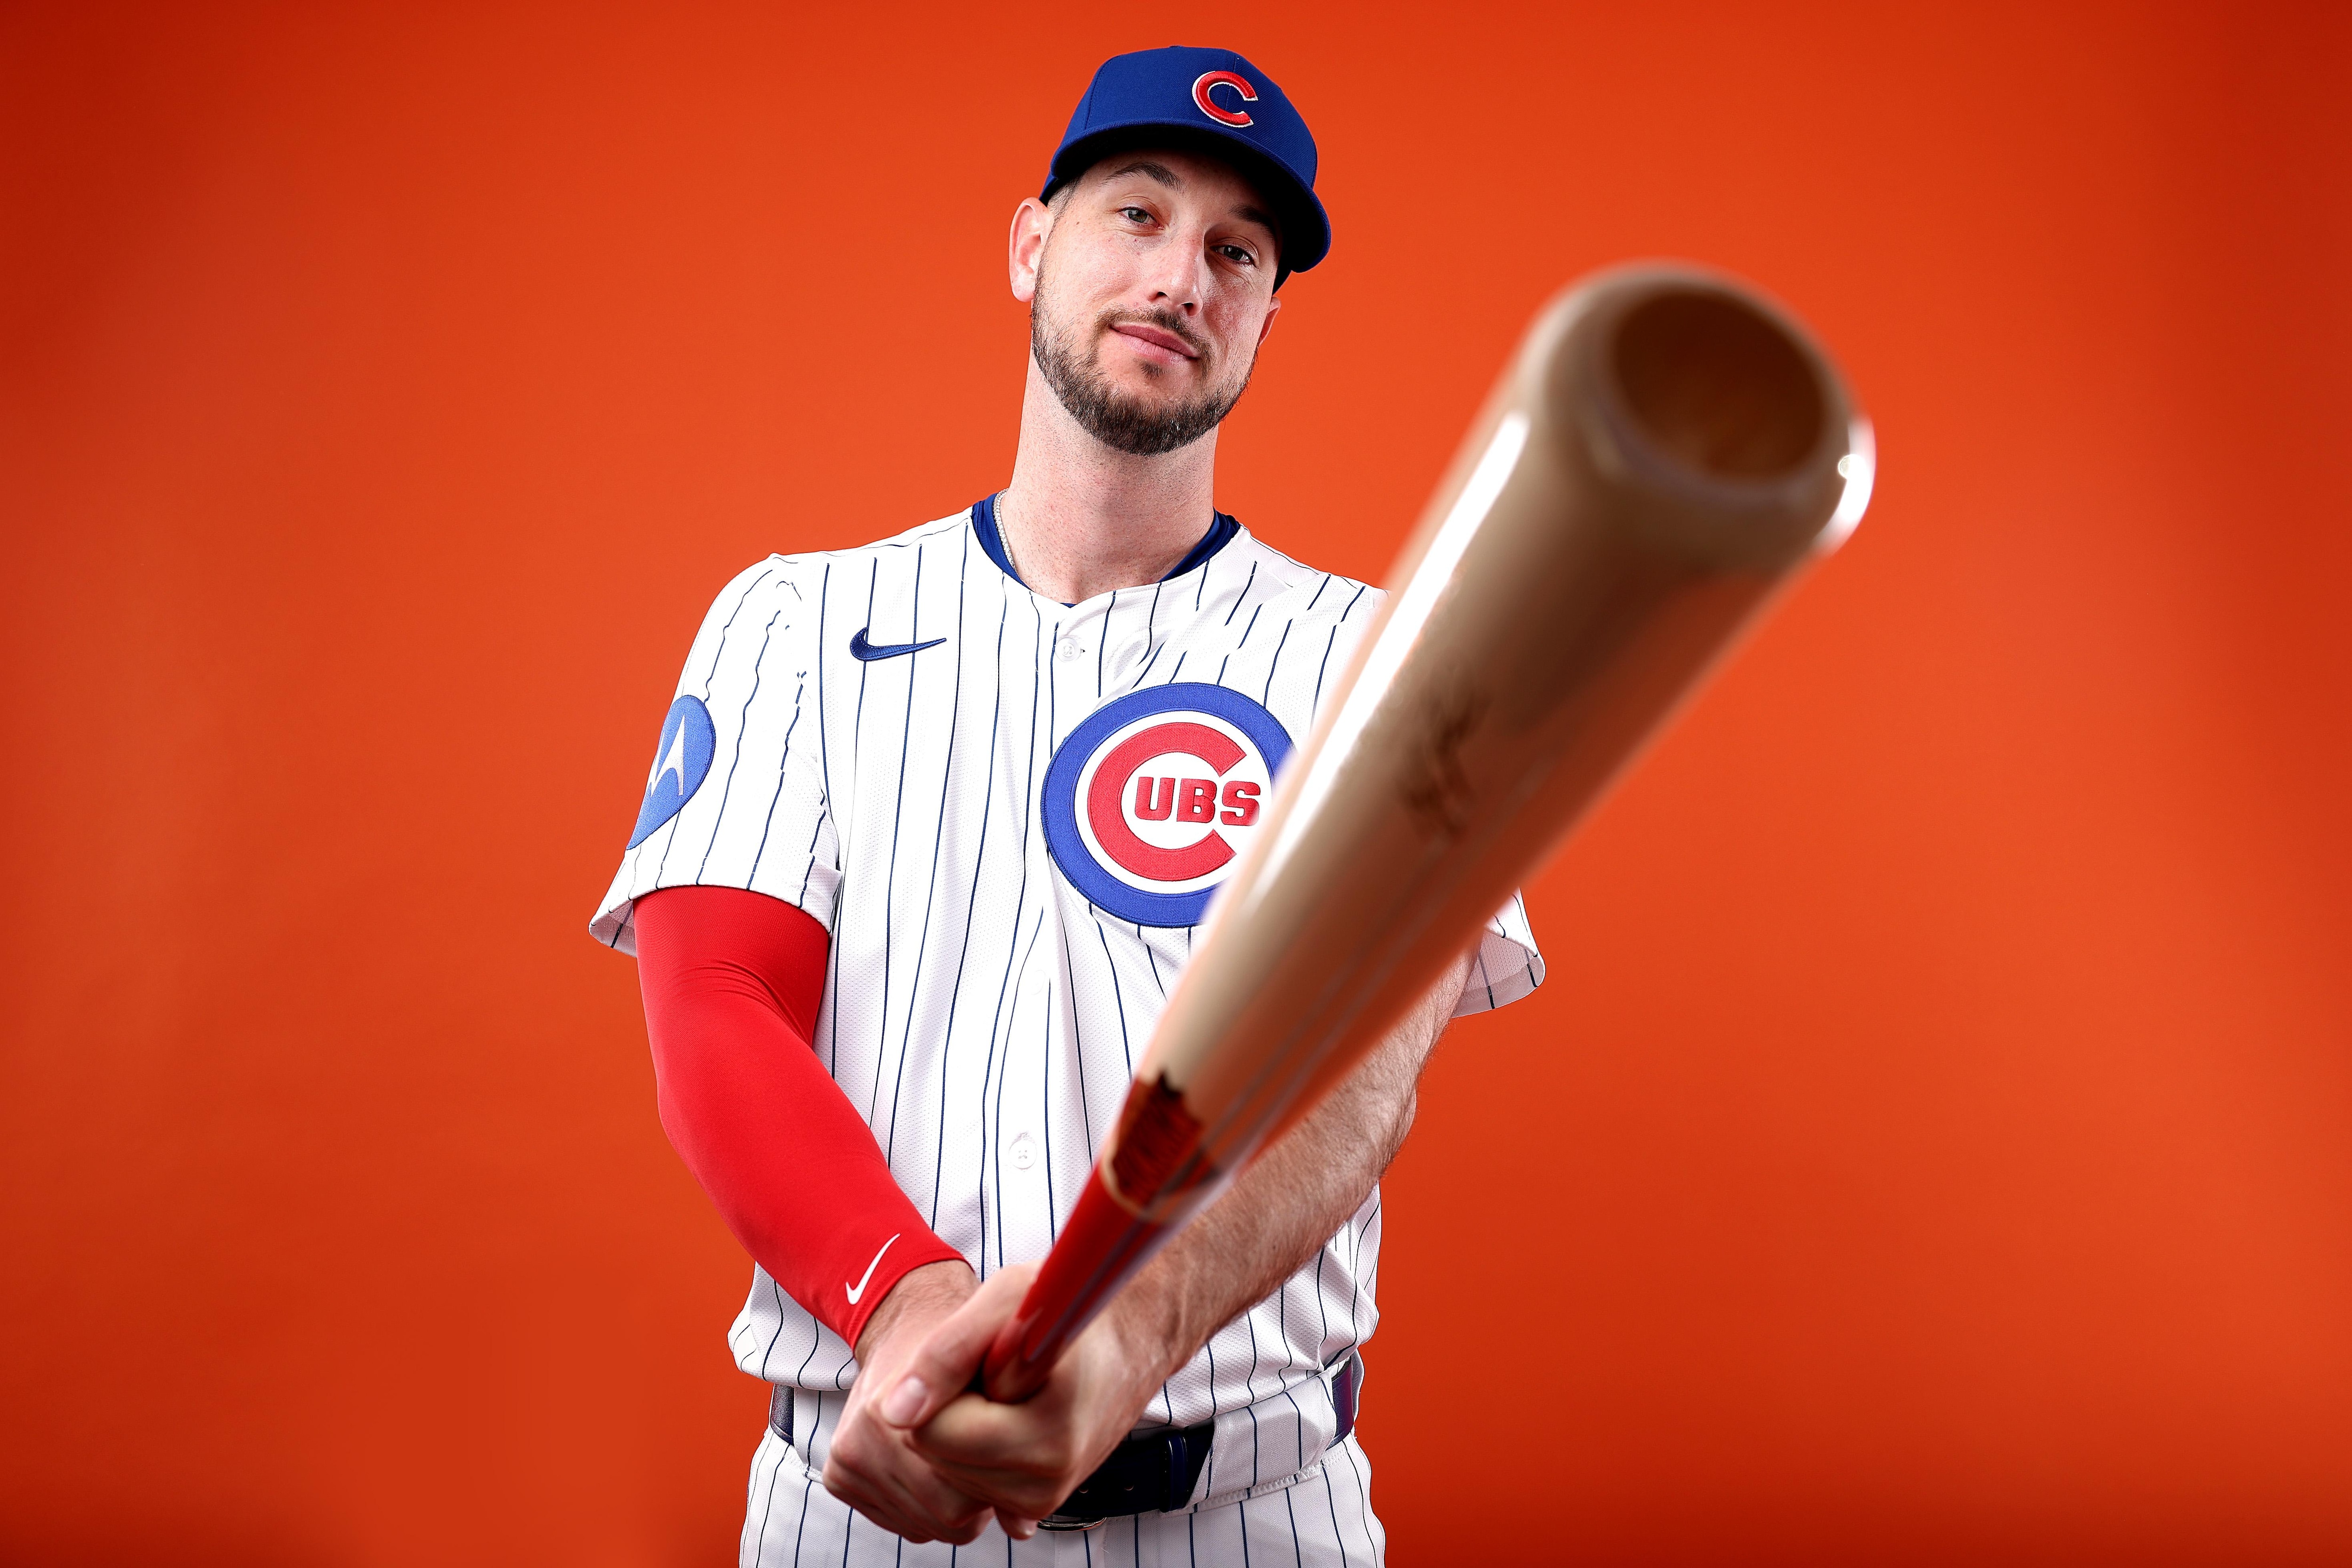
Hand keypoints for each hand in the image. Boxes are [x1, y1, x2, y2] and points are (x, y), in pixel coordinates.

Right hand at [820, 1260, 996, 1543]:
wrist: (909, 1323)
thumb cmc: (962, 1349)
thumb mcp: (994, 1379)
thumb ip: (1007, 1442)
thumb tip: (1021, 1528)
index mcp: (891, 1417)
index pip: (960, 1501)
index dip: (991, 1481)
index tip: (1000, 1450)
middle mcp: (860, 1441)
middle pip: (943, 1517)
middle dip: (973, 1495)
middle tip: (986, 1456)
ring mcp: (847, 1460)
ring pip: (922, 1525)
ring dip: (948, 1502)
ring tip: (960, 1457)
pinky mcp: (838, 1474)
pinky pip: (898, 1519)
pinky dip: (920, 1503)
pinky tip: (929, 1465)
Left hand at [877, 1263, 1171, 1537]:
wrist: (1125, 1340)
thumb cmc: (1067, 1306)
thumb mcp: (1007, 1298)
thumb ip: (947, 1351)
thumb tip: (892, 1412)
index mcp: (1046, 1436)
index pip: (931, 1431)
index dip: (941, 1385)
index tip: (980, 1356)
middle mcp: (1045, 1483)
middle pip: (934, 1455)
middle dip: (951, 1407)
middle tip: (998, 1370)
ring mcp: (1039, 1501)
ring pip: (944, 1472)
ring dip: (961, 1427)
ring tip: (1008, 1390)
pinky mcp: (1032, 1507)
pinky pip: (964, 1483)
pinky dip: (972, 1450)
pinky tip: (1009, 1420)